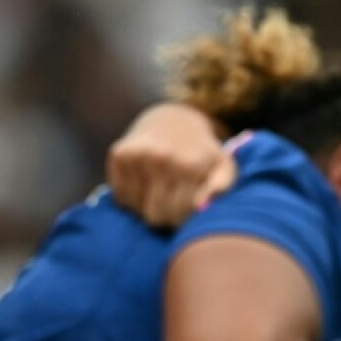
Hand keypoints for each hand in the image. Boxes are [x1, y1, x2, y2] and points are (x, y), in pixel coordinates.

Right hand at [106, 103, 236, 228]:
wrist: (171, 121)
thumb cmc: (199, 153)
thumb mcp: (221, 167)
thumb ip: (221, 187)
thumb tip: (200, 206)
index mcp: (189, 164)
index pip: (177, 217)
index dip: (181, 219)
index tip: (186, 209)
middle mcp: (160, 158)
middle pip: (154, 217)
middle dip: (164, 216)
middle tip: (171, 201)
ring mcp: (137, 155)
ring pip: (135, 209)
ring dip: (145, 206)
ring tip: (157, 188)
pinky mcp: (119, 153)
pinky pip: (119, 196)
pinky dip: (130, 196)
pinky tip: (142, 181)